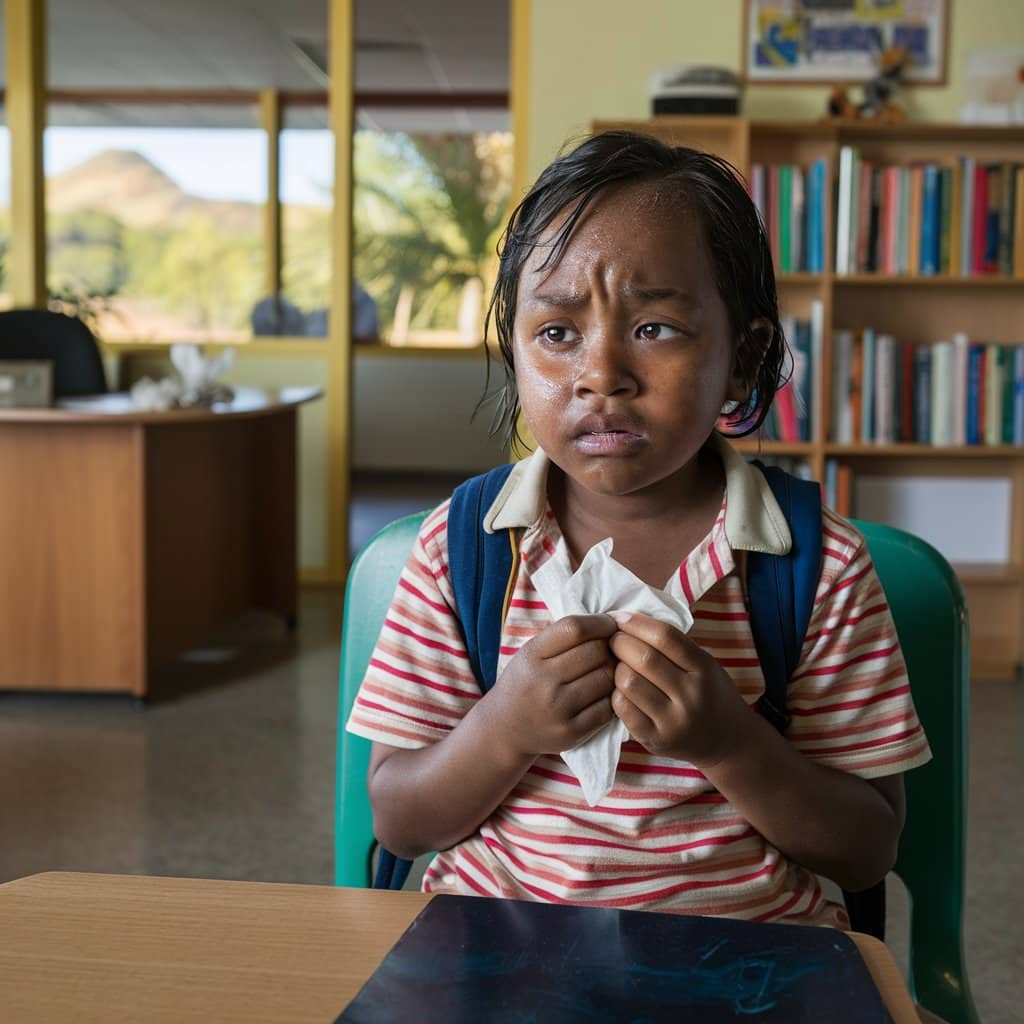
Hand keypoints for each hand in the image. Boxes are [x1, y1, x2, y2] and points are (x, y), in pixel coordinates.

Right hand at [486, 614, 617, 757]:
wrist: (504, 729)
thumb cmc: (525, 682)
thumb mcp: (531, 653)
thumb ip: (562, 637)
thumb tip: (612, 621)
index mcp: (532, 655)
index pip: (575, 628)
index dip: (600, 622)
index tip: (610, 624)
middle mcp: (543, 681)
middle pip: (596, 651)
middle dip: (610, 648)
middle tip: (610, 651)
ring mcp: (558, 708)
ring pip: (606, 678)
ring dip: (614, 672)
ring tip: (607, 672)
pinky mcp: (571, 732)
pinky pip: (608, 708)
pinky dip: (612, 698)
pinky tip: (604, 695)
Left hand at [609, 612, 752, 767]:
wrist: (727, 742)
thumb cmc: (708, 693)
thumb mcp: (704, 665)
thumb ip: (674, 646)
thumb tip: (628, 620)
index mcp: (705, 669)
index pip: (665, 636)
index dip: (637, 622)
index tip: (620, 617)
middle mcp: (692, 696)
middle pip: (644, 658)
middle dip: (620, 642)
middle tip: (613, 639)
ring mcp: (673, 721)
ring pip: (629, 682)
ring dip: (615, 667)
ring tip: (617, 664)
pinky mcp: (656, 740)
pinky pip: (622, 708)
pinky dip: (615, 693)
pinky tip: (620, 688)